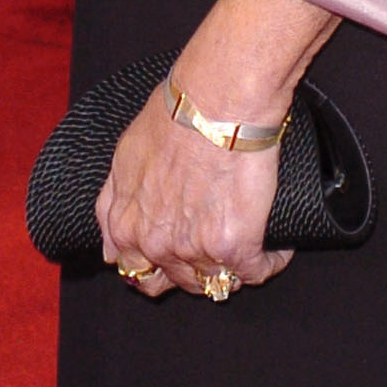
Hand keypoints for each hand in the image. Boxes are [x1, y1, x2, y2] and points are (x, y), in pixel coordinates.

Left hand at [98, 0, 337, 297]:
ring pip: (214, 284)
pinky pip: (256, 273)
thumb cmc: (173, 117)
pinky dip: (270, 260)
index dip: (155, 265)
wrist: (216, 102)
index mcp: (125, 225)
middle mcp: (154, 245)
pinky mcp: (236, 248)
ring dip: (229, 269)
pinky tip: (276, 246)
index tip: (174, 253)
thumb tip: (111, 243)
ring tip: (247, 244)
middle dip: (191, 271)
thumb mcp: (123, 158)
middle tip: (212, 248)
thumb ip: (115, 204)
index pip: (133, 270)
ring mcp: (193, 251)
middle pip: (174, 283)